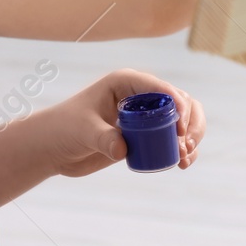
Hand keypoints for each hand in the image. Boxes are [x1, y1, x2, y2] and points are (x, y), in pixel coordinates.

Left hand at [35, 68, 205, 177]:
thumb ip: (103, 139)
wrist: (54, 147)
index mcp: (126, 82)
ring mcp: (145, 116)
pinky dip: (184, 149)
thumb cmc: (64, 129)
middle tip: (185, 145)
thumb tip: (123, 150)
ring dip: (191, 137)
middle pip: (180, 101)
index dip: (177, 103)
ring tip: (184, 158)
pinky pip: (173, 138)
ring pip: (182, 119)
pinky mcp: (144, 135)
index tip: (181, 127)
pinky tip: (183, 164)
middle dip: (190, 122)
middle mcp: (140, 95)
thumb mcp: (84, 131)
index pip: (160, 87)